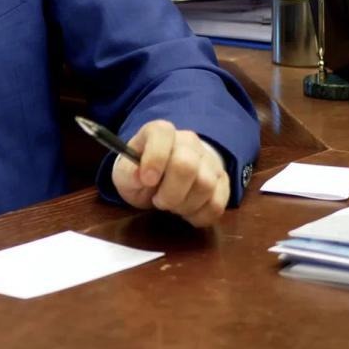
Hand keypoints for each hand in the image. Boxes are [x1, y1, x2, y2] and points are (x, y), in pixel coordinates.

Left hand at [110, 119, 229, 226]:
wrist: (162, 178)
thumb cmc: (141, 174)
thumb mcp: (125, 174)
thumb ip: (129, 173)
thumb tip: (140, 176)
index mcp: (160, 132)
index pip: (162, 133)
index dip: (155, 158)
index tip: (147, 180)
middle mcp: (188, 141)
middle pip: (187, 165)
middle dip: (170, 193)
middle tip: (158, 201)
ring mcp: (209, 160)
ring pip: (206, 186)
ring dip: (184, 206)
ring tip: (172, 206)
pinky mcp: (222, 181)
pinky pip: (218, 204)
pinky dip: (200, 216)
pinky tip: (186, 213)